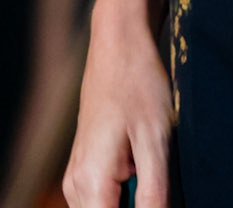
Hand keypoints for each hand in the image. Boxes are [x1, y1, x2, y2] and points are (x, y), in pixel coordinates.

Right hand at [63, 0, 173, 207]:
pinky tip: (143, 168)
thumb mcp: (156, 143)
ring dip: (133, 204)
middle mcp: (75, 186)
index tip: (157, 199)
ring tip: (150, 169)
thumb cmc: (138, 84)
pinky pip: (104, 201)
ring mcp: (76, 177)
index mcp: (90, 183)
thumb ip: (154, 197)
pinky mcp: (84, 169)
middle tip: (156, 179)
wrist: (119, 41)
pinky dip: (127, 196)